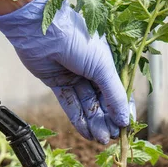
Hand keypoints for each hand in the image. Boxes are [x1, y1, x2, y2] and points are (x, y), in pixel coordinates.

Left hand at [0, 0, 131, 143]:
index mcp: (108, 61)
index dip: (123, 109)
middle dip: (107, 119)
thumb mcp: (103, 67)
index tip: (126, 127)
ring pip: (87, 104)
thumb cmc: (78, 39)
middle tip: (110, 137)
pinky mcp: (57, 81)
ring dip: (94, 122)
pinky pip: (70, 103)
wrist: (41, 27)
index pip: (120, 90)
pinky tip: (86, 132)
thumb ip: (114, 94)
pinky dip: (77, 119)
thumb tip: (125, 120)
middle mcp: (92, 69)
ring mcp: (75, 75)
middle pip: (103, 100)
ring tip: (100, 139)